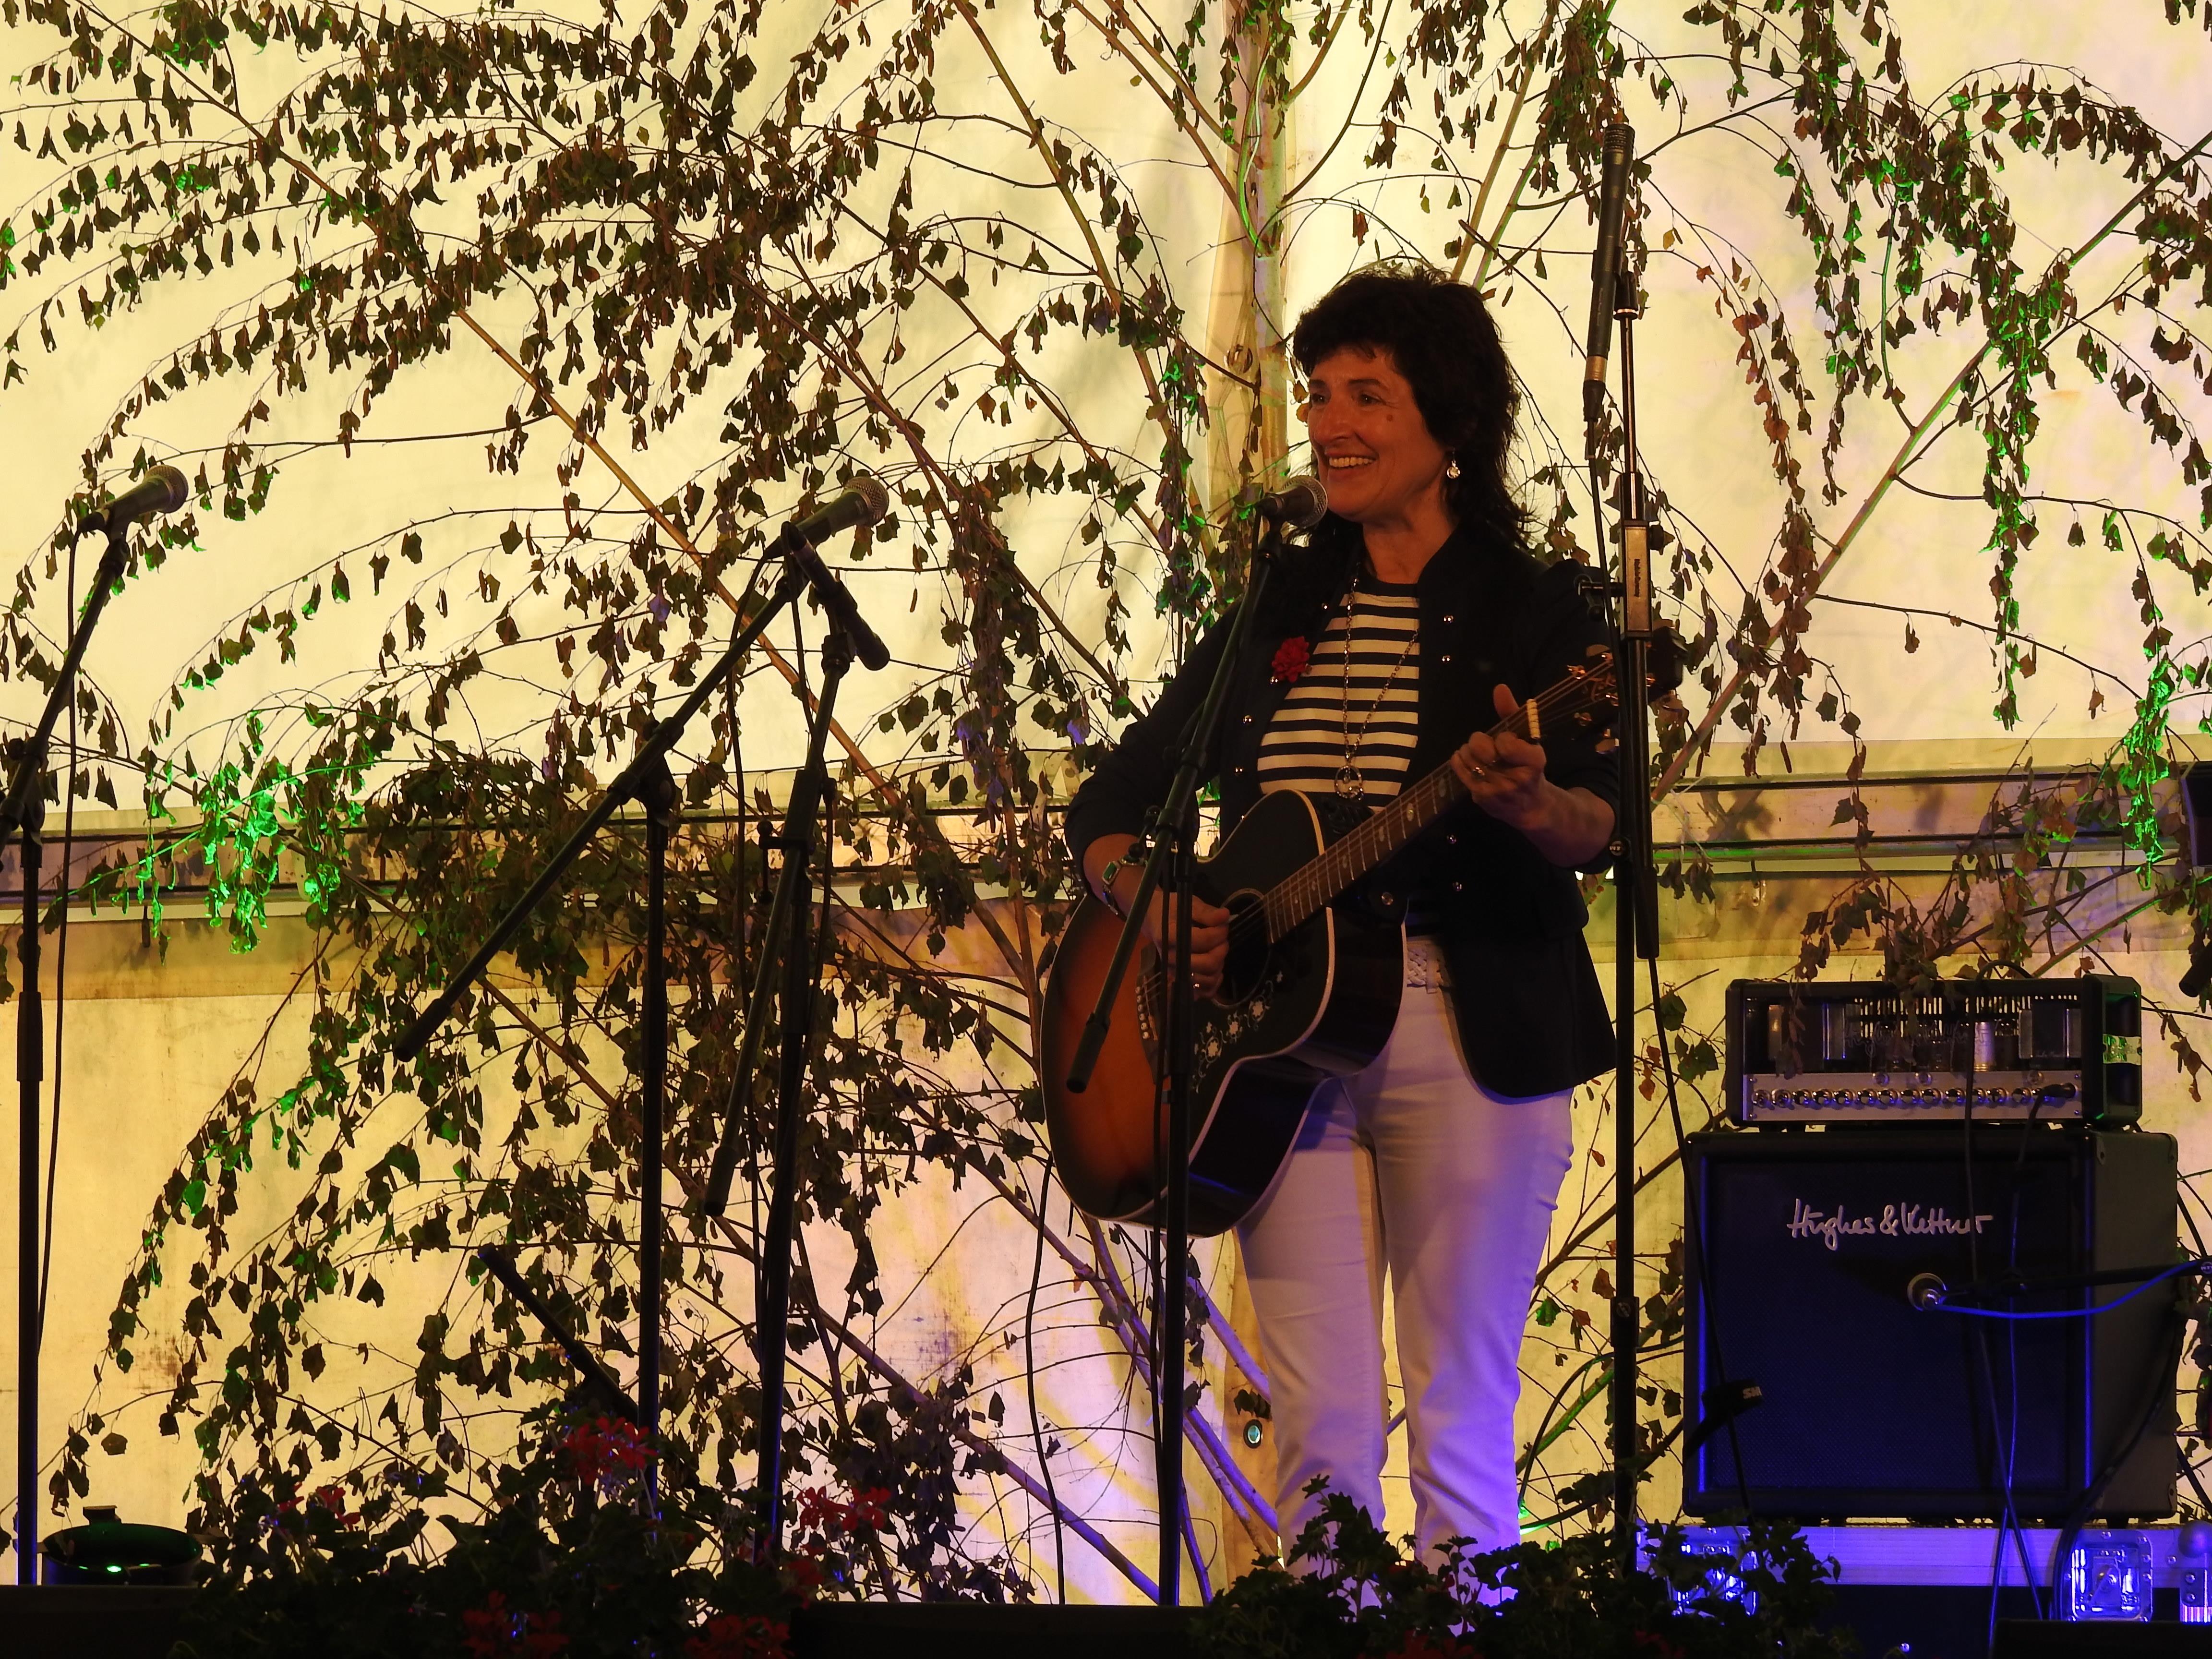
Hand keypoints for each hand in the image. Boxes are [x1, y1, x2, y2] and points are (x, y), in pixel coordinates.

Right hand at [1133, 882, 1231, 1001]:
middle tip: (1223, 938)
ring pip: (1207, 979)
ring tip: (1217, 950)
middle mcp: (1171, 957)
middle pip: (1207, 964)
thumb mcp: (1188, 905)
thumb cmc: (1172, 910)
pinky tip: (1216, 970)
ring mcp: (1175, 971)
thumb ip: (1207, 912)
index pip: (1201, 940)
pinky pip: (1202, 992)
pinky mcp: (1180, 979)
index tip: (1223, 924)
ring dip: (1219, 964)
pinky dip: (1213, 984)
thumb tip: (1225, 916)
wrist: (1155, 920)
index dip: (1219, 932)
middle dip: (1221, 949)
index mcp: (1169, 935)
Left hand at [1449, 682, 1549, 831]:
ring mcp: (1497, 790)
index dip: (1501, 738)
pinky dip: (1459, 760)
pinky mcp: (1481, 798)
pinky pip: (1460, 770)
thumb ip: (1512, 712)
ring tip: (1477, 753)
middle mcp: (1515, 778)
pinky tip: (1466, 759)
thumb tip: (1499, 688)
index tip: (1506, 741)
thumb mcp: (1528, 739)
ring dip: (1468, 750)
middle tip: (1485, 744)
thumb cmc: (1527, 766)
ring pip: (1468, 758)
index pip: (1506, 743)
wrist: (1530, 805)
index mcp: (1533, 761)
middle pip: (1481, 749)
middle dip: (1479, 742)